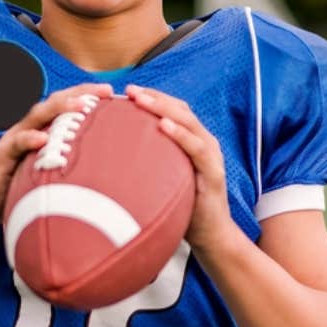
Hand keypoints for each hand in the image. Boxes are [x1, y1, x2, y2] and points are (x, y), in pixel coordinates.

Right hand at [0, 82, 114, 233]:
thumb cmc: (15, 189)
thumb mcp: (45, 173)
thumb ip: (64, 166)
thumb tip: (99, 170)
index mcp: (39, 131)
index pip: (64, 106)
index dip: (87, 95)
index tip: (111, 92)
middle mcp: (27, 129)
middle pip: (54, 102)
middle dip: (80, 93)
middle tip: (105, 90)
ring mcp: (13, 140)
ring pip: (36, 116)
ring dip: (59, 109)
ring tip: (81, 106)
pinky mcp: (1, 156)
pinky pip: (16, 144)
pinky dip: (29, 139)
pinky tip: (43, 139)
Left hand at [125, 84, 240, 255]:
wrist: (211, 237)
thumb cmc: (183, 208)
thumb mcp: (163, 179)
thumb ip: (149, 163)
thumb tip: (112, 156)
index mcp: (192, 141)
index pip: (173, 110)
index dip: (152, 97)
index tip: (126, 91)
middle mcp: (204, 142)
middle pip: (180, 110)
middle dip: (154, 97)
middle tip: (129, 90)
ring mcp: (210, 155)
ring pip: (188, 122)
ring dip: (163, 108)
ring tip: (140, 100)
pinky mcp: (213, 171)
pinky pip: (196, 148)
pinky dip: (180, 134)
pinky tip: (162, 126)